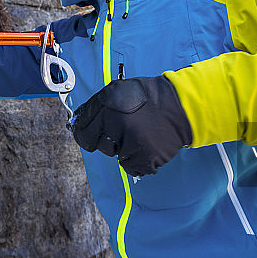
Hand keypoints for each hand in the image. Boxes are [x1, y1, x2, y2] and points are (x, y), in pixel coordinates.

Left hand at [72, 76, 191, 176]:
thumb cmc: (149, 98)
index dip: (86, 134)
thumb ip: (97, 108)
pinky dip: (139, 159)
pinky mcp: (145, 157)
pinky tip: (148, 144)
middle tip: (126, 130)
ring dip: (127, 150)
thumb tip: (76, 123)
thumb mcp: (118, 91)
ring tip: (142, 134)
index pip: (82, 131)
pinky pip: (132, 166)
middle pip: (100, 146)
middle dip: (111, 141)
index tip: (91, 136)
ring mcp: (131, 141)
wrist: (180, 105)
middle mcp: (117, 123)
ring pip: (117, 157)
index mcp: (107, 106)